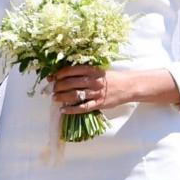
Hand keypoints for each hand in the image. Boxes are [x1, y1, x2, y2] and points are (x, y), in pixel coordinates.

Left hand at [53, 67, 179, 110]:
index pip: (72, 70)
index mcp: (92, 70)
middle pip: (71, 83)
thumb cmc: (110, 77)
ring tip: (55, 98)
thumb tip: (64, 74)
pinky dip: (71, 109)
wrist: (127, 86)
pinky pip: (83, 108)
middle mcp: (93, 81)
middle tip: (52, 88)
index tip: (52, 76)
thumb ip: (83, 72)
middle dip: (59, 86)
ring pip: (75, 95)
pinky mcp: (99, 104)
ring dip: (62, 97)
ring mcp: (96, 93)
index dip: (60, 73)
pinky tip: (63, 110)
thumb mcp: (98, 70)